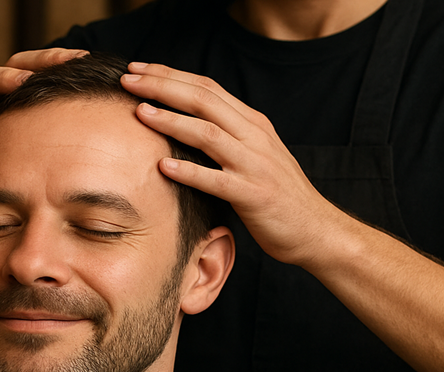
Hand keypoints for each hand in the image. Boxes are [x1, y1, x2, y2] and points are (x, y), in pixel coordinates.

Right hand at [0, 48, 89, 217]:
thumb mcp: (23, 151)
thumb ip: (48, 140)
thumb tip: (92, 140)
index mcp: (4, 98)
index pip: (32, 69)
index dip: (56, 62)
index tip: (85, 59)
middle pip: (9, 66)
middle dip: (37, 62)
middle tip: (64, 60)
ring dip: (1, 79)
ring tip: (24, 80)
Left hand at [121, 62, 344, 267]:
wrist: (315, 229)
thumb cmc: (276, 196)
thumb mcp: (253, 155)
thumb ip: (226, 137)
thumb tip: (185, 124)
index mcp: (252, 124)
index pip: (207, 88)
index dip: (170, 76)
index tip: (138, 70)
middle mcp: (254, 137)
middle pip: (204, 100)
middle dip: (163, 86)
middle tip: (128, 79)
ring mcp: (254, 165)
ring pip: (209, 133)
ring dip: (172, 121)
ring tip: (140, 113)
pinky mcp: (254, 195)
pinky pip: (216, 181)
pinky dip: (189, 171)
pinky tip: (163, 166)